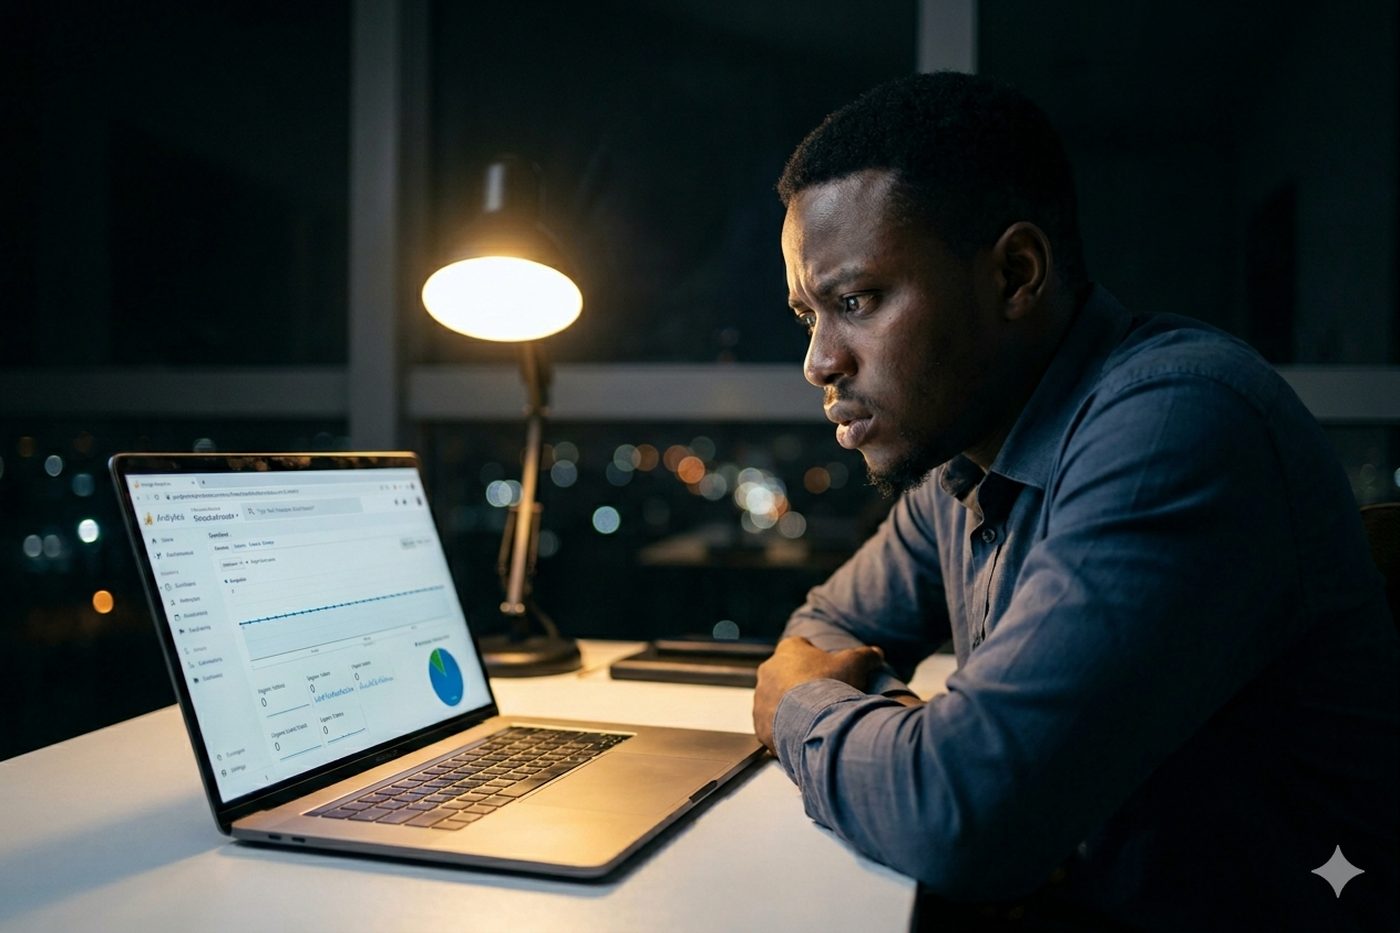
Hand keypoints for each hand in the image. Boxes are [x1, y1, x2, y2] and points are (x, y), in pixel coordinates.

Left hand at [752, 636, 885, 751]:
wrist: (813, 721)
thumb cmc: (830, 685)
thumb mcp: (854, 664)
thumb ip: (865, 656)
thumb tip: (877, 653)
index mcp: (788, 650)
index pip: (797, 646)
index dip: (812, 656)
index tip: (824, 668)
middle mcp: (768, 671)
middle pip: (784, 674)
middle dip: (799, 683)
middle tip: (819, 696)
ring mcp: (761, 698)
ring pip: (775, 701)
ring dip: (789, 707)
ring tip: (811, 718)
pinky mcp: (760, 724)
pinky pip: (772, 726)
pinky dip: (784, 729)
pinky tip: (802, 734)